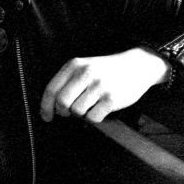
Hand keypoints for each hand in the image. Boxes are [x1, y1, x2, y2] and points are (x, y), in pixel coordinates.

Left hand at [40, 47, 169, 122]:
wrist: (138, 65)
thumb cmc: (107, 70)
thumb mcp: (84, 67)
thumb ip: (68, 81)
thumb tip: (51, 106)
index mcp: (74, 65)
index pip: (51, 89)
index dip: (46, 106)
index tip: (46, 116)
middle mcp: (85, 74)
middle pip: (62, 102)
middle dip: (63, 111)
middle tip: (69, 112)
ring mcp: (99, 86)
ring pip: (77, 111)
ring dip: (81, 113)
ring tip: (91, 105)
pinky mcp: (111, 99)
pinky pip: (93, 117)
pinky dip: (94, 117)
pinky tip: (101, 108)